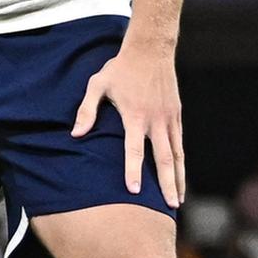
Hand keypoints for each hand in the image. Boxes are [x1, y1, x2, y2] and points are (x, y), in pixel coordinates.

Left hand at [74, 40, 186, 202]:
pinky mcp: (177, 116)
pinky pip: (180, 144)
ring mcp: (169, 119)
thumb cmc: (119, 69)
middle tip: (170, 207)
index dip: (134, 171)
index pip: (134, 150)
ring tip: (177, 201)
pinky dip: (181, 162)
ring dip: (178, 178)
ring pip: (177, 155)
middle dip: (167, 184)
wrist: (150, 50)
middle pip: (164, 159)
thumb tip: (75, 134)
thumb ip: (86, 111)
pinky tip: (180, 177)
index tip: (134, 191)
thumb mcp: (97, 85)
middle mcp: (155, 121)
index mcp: (135, 116)